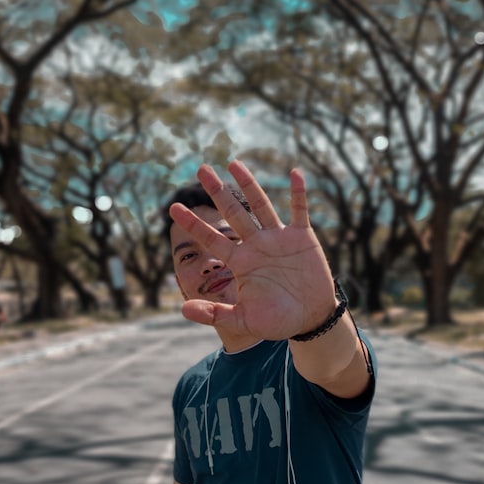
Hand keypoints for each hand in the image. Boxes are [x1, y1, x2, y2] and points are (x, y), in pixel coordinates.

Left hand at [170, 161, 336, 340]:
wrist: (309, 318)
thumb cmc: (276, 320)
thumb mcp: (244, 320)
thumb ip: (215, 314)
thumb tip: (183, 309)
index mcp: (240, 261)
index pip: (212, 238)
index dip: (193, 223)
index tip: (173, 208)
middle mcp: (256, 244)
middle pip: (233, 212)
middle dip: (217, 192)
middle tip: (201, 169)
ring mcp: (278, 238)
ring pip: (261, 205)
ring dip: (249, 184)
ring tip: (233, 163)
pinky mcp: (302, 237)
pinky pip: (299, 211)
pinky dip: (298, 193)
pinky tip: (294, 173)